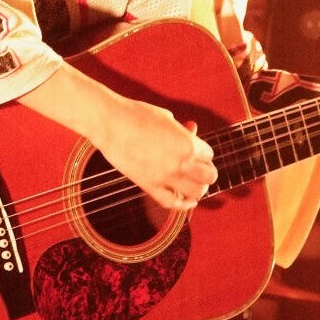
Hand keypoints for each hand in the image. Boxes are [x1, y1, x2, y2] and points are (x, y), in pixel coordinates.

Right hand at [18, 60, 216, 211]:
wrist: (110, 122)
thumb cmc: (137, 114)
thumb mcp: (166, 117)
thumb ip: (181, 129)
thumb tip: (191, 131)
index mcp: (188, 143)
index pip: (209, 155)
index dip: (205, 153)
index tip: (199, 153)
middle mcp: (181, 162)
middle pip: (208, 176)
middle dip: (207, 173)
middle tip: (202, 170)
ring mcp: (165, 176)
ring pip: (196, 192)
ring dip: (199, 189)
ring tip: (195, 185)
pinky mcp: (149, 185)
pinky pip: (172, 202)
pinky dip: (183, 205)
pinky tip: (188, 202)